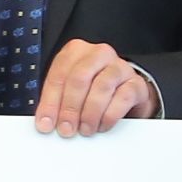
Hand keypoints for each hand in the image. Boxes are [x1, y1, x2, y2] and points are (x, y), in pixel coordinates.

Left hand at [34, 40, 156, 136]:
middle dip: (70, 107)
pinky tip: (102, 125)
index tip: (45, 124)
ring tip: (85, 130)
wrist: (124, 92)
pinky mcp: (136, 83)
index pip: (59, 75)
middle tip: (66, 129)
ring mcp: (119, 66)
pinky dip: (110, 115)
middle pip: (80, 78)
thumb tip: (45, 123)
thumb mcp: (70, 91)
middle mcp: (98, 54)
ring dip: (90, 113)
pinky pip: (123, 98)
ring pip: (102, 86)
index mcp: (76, 51)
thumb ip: (56, 102)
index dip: (50, 102)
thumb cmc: (92, 89)